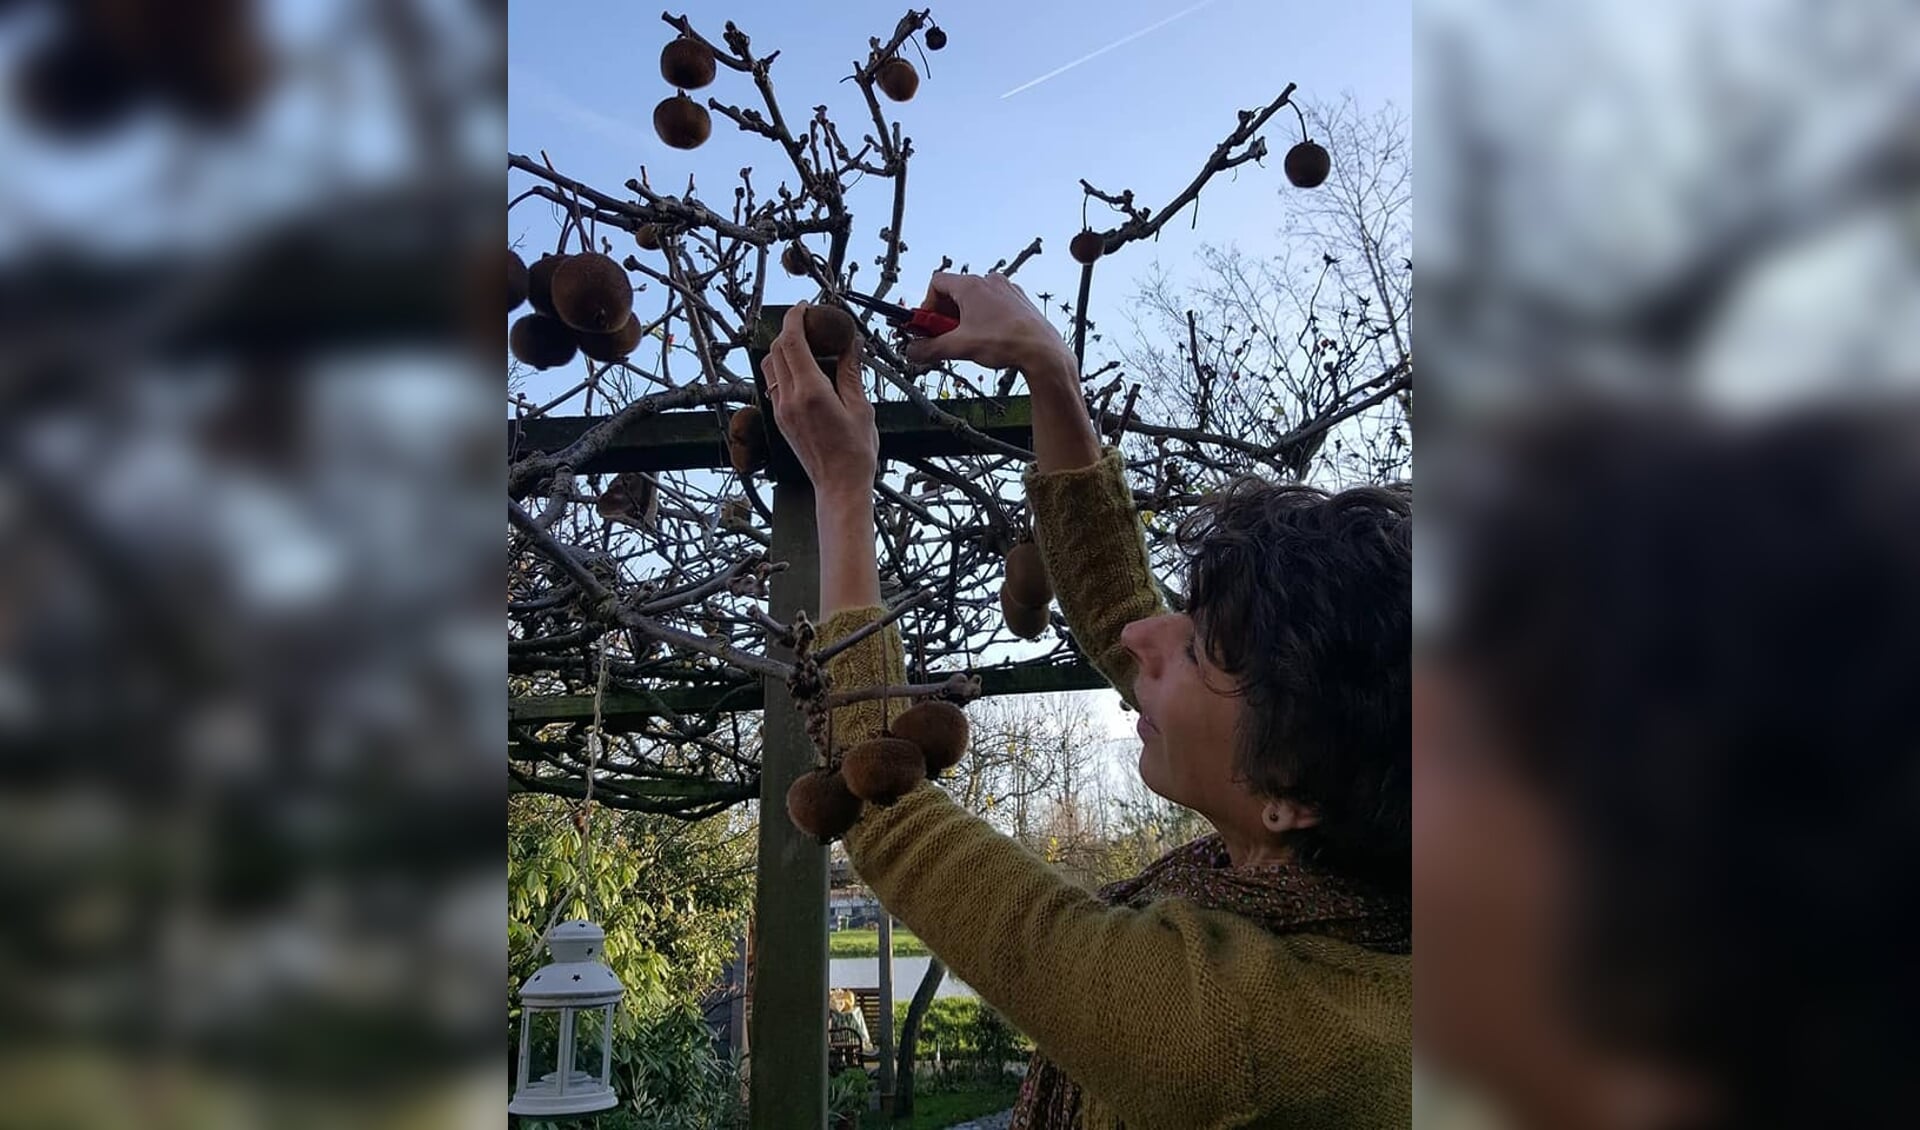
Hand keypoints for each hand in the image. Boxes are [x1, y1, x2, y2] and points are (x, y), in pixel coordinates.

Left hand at [762, 302, 877, 505]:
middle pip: (776, 350)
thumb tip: (851, 343)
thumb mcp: (861, 407)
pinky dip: (783, 368)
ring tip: (805, 343)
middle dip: (789, 330)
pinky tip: (803, 368)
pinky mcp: (780, 419)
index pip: (792, 342)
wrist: (839, 487)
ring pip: (770, 366)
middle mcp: (789, 399)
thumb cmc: (856, 453)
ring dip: (782, 349)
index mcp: (810, 392)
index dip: (795, 318)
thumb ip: (850, 371)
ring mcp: (781, 410)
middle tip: (810, 322)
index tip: (804, 306)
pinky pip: (774, 384)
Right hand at [902, 271, 1076, 378]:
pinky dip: (983, 319)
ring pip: (975, 300)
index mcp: (972, 285)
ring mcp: (1007, 291)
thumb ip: (930, 349)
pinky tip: (987, 339)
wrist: (1043, 351)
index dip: (927, 305)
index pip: (937, 283)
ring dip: (963, 319)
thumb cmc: (1007, 342)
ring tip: (966, 341)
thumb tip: (913, 351)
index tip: (927, 325)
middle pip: (955, 292)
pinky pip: (993, 306)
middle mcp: (990, 282)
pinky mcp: (1019, 302)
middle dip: (944, 316)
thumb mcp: (959, 348)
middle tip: (943, 337)